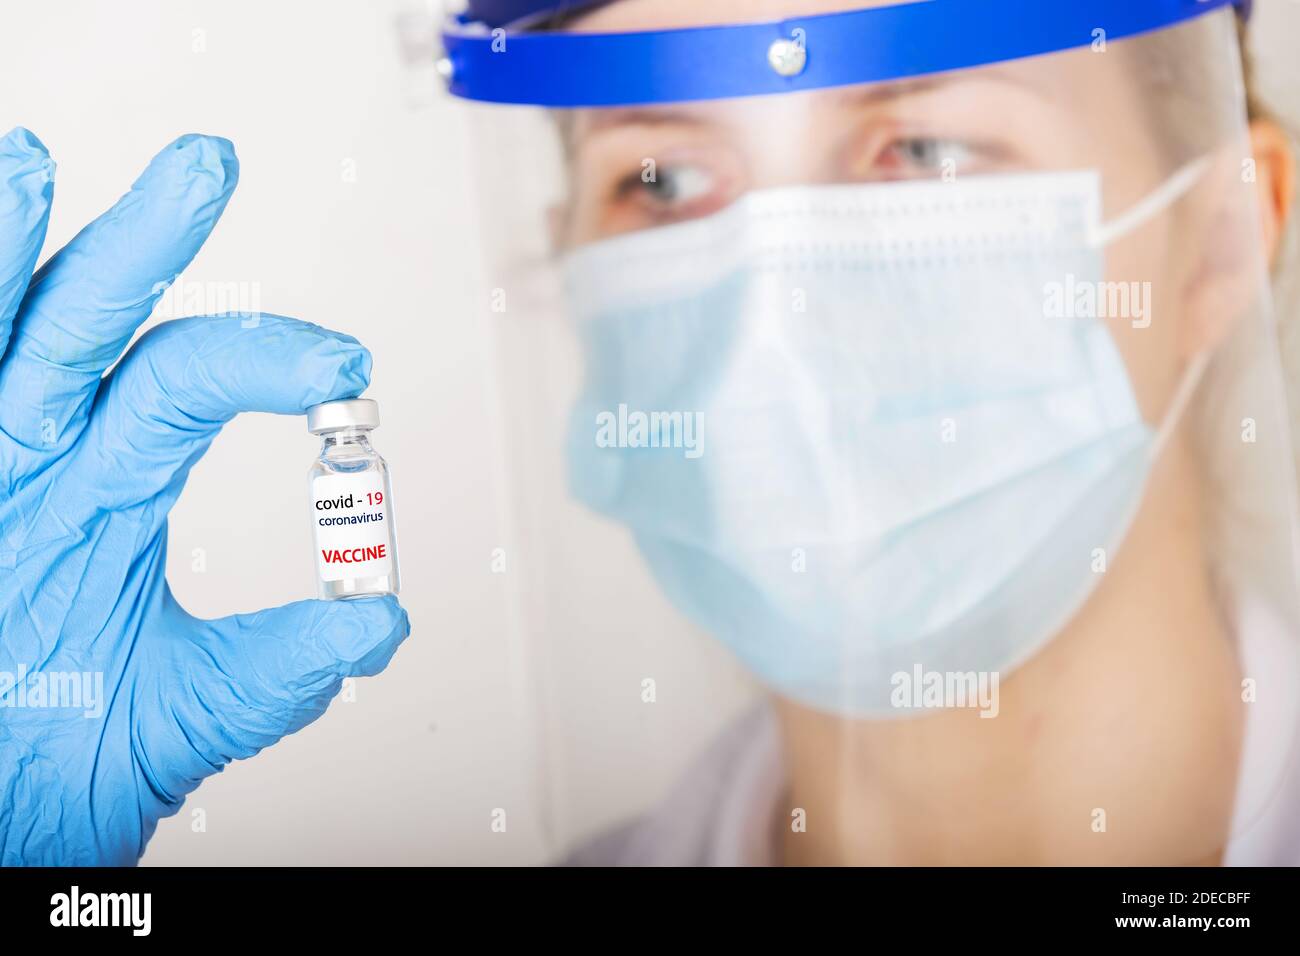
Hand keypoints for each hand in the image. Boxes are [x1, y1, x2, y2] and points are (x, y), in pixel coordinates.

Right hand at [0, 128, 409, 864]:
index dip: (270, 362)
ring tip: (29, 161)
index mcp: (113, 486)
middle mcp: (39, 458)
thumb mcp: (191, 708)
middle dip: (145, 242)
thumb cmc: (62, 765)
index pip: (195, 382)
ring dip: (9, 251)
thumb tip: (384, 624)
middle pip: (94, 324)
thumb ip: (282, 667)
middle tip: (209, 164)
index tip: (343, 365)